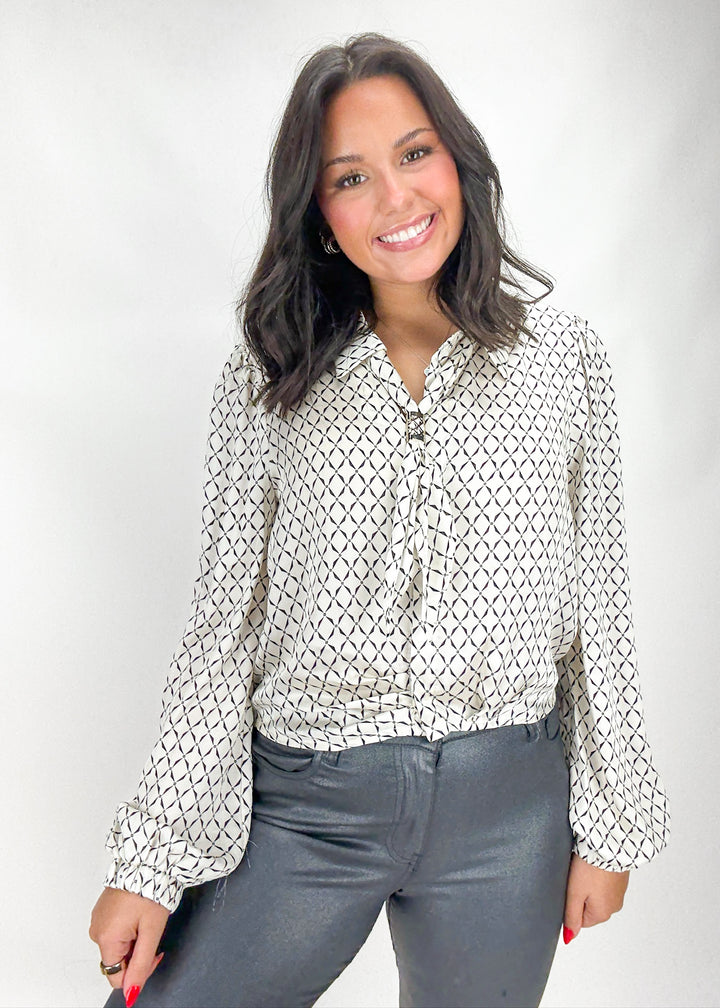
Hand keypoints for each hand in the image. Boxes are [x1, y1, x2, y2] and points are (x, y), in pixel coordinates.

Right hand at [89, 886, 169, 1003]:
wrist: (146, 860)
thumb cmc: (150, 891)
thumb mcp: (152, 931)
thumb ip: (142, 964)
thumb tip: (131, 993)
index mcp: (105, 938)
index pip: (116, 977)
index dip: (138, 972)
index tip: (154, 954)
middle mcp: (96, 931)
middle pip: (117, 961)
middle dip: (137, 954)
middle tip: (152, 932)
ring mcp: (98, 920)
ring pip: (117, 946)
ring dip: (133, 941)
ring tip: (145, 920)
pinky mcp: (102, 911)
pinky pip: (114, 932)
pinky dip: (128, 929)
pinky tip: (138, 914)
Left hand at [563, 853, 629, 941]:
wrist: (608, 845)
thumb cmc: (591, 867)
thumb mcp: (574, 893)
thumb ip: (571, 917)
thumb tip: (569, 937)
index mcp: (602, 914)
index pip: (580, 919)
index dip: (572, 903)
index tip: (571, 889)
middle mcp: (614, 907)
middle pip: (589, 907)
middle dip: (581, 894)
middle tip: (578, 878)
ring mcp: (619, 893)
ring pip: (597, 894)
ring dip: (590, 884)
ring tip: (586, 870)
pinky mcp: (621, 879)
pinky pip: (605, 883)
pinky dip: (598, 876)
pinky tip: (594, 866)